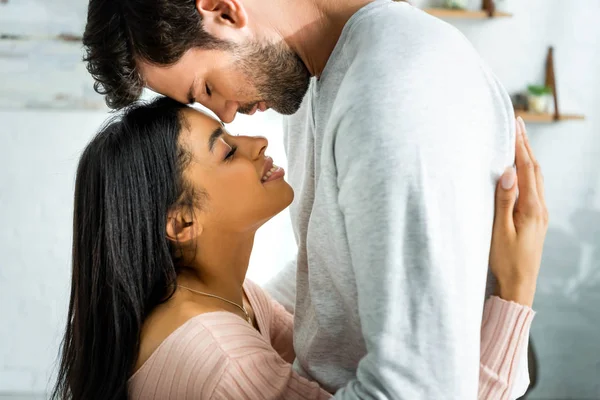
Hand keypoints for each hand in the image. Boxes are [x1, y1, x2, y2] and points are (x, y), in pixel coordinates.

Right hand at [489, 117, 548, 306]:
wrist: (519, 284)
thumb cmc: (506, 260)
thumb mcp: (500, 230)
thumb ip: (504, 200)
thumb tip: (509, 172)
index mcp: (531, 208)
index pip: (527, 168)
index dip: (520, 145)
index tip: (515, 124)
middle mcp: (539, 207)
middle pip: (535, 169)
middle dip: (526, 145)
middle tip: (517, 123)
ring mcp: (539, 213)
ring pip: (536, 177)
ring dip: (528, 156)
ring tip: (519, 140)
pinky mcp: (535, 218)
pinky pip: (534, 187)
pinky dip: (528, 171)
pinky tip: (520, 170)